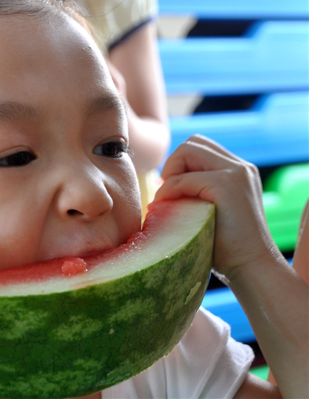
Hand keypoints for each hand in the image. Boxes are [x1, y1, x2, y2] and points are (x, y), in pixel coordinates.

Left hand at [155, 135, 278, 280]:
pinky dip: (167, 192)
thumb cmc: (227, 250)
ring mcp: (235, 173)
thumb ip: (197, 194)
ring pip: (187, 150)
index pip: (200, 148)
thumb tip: (159, 185)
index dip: (178, 166)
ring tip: (168, 201)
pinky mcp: (226, 186)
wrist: (252, 268)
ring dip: (170, 173)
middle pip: (192, 142)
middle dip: (173, 165)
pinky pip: (182, 179)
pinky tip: (164, 210)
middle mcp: (239, 167)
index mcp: (238, 171)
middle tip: (168, 195)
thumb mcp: (210, 212)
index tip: (171, 194)